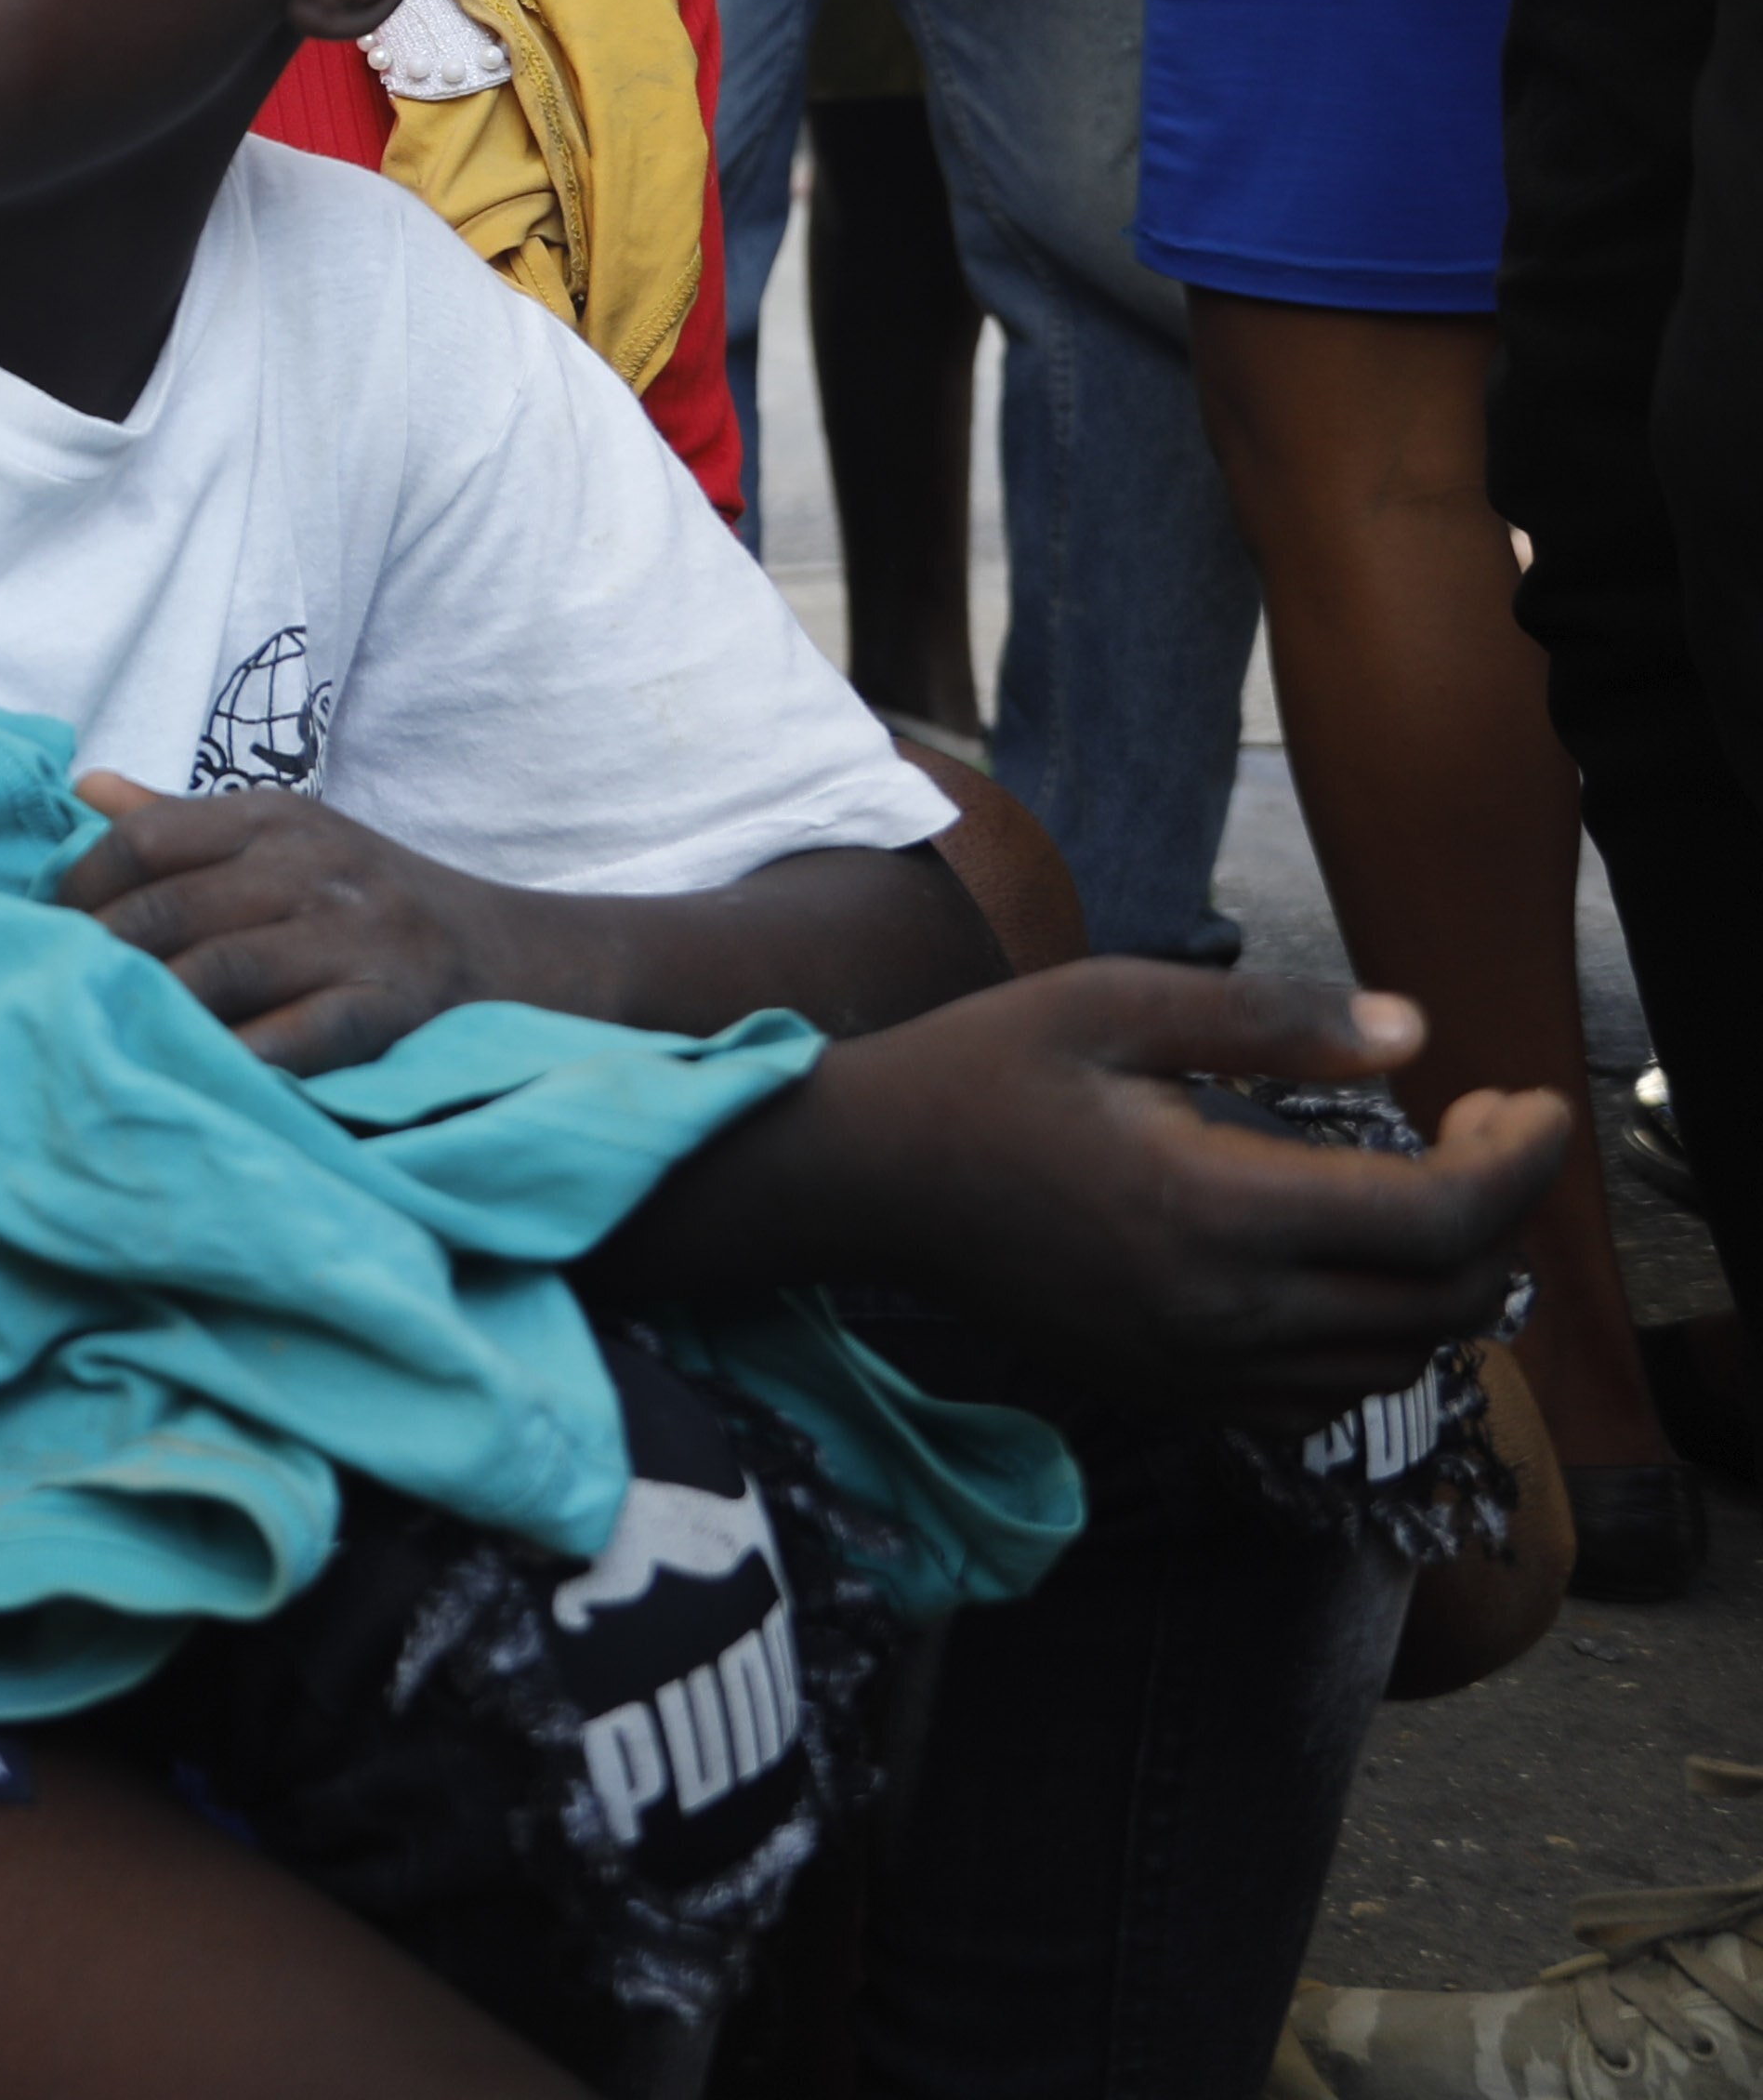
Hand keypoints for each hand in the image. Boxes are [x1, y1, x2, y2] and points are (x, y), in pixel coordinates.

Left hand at [56, 773, 525, 1072]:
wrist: (513, 953)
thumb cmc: (370, 897)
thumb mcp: (287, 837)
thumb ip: (182, 820)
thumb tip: (82, 785)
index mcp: (272, 818)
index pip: (143, 841)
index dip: (76, 891)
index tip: (36, 935)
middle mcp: (309, 866)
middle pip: (166, 910)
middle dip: (93, 959)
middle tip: (43, 999)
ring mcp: (354, 935)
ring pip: (217, 971)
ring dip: (147, 1009)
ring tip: (92, 1039)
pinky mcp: (391, 1004)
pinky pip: (296, 1034)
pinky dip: (239, 1058)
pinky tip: (191, 1076)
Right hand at [747, 966, 1565, 1425]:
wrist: (865, 1181)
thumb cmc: (981, 1070)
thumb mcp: (1113, 1001)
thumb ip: (1270, 1018)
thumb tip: (1414, 1033)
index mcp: (1213, 1208)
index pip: (1437, 1217)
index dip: (1519, 1161)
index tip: (1534, 1099)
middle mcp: (1221, 1311)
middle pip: (1443, 1299)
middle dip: (1500, 1214)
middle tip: (1481, 1128)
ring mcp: (1197, 1368)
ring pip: (1399, 1359)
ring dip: (1449, 1281)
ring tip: (1429, 1192)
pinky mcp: (1174, 1394)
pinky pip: (1328, 1398)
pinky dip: (1379, 1342)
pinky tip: (1351, 1270)